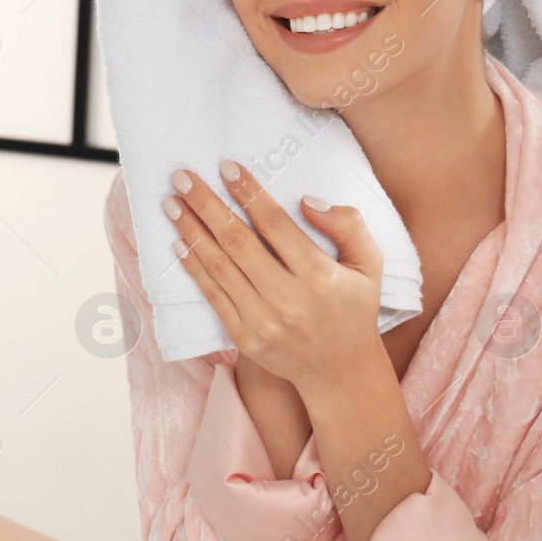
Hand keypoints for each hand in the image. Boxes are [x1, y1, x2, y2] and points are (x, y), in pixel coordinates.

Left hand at [163, 159, 384, 395]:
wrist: (341, 373)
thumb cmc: (353, 309)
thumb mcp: (370, 265)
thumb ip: (349, 225)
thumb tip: (306, 201)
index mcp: (320, 276)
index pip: (276, 225)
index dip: (248, 193)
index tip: (226, 167)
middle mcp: (289, 298)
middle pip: (238, 241)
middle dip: (206, 204)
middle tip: (181, 177)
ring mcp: (263, 320)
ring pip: (219, 266)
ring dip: (191, 231)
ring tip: (171, 203)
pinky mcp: (244, 337)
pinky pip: (213, 295)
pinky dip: (193, 267)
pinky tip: (178, 242)